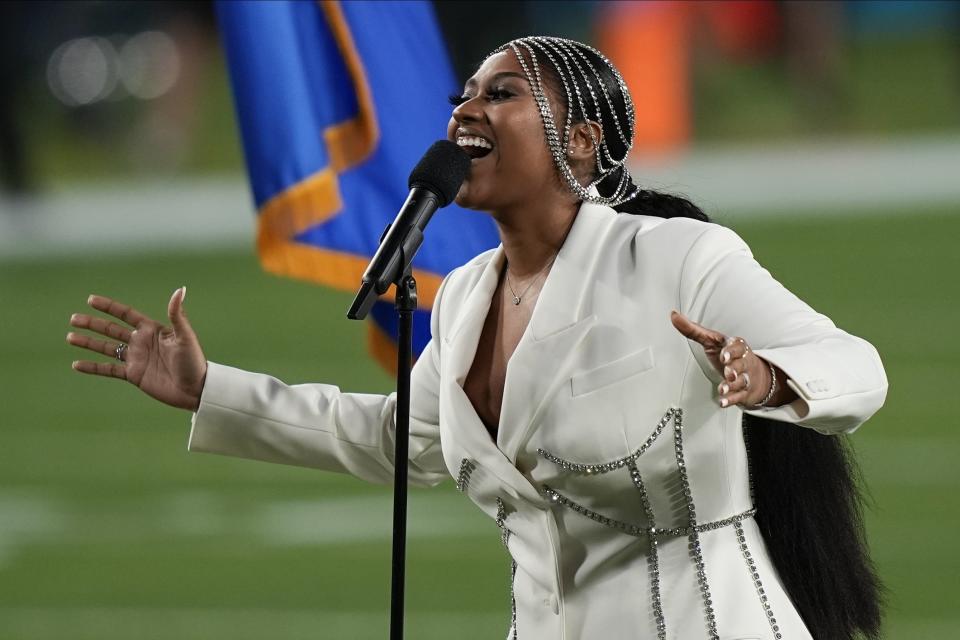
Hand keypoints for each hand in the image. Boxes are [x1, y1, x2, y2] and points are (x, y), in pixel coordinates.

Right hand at [67, 287, 206, 411]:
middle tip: (73, 318)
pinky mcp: (133, 375)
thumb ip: (177, 314)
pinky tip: (76, 364)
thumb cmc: (194, 360)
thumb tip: (180, 289)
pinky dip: (92, 367)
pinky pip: (108, 370)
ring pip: (106, 348)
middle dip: (92, 324)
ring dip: (88, 343)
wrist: (195, 389)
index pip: (126, 314)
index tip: (90, 299)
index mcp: (152, 330)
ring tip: (70, 337)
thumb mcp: (185, 336)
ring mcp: (136, 358)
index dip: (109, 307)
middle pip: (111, 330)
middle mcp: (141, 342)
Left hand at [670, 310, 776, 408]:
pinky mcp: (743, 392)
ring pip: (741, 381)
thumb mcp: (711, 341)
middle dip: (735, 369)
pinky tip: (722, 402)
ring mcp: (745, 377)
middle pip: (742, 364)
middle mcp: (743, 361)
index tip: (723, 356)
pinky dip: (730, 400)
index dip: (732, 351)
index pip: (738, 346)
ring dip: (731, 385)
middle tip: (728, 373)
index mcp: (736, 346)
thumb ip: (693, 330)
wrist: (754, 375)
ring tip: (722, 388)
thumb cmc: (728, 354)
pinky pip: (738, 397)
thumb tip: (673, 315)